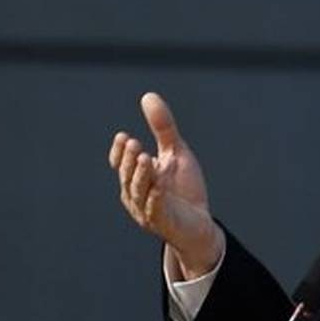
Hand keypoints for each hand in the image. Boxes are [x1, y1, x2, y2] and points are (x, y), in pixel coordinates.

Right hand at [109, 92, 222, 278]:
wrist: (200, 224)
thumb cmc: (184, 190)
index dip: (119, 153)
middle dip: (129, 160)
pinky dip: (155, 198)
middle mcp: (136, 195)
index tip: (123, 137)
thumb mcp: (175, 152)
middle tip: (134, 144)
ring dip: (141, 175)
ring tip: (145, 158)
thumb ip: (163, 127)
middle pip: (128, 176)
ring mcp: (147, 211)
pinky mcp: (163, 222)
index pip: (121, 165)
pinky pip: (156, 210)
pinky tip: (158, 186)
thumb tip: (148, 96)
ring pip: (139, 192)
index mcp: (136, 179)